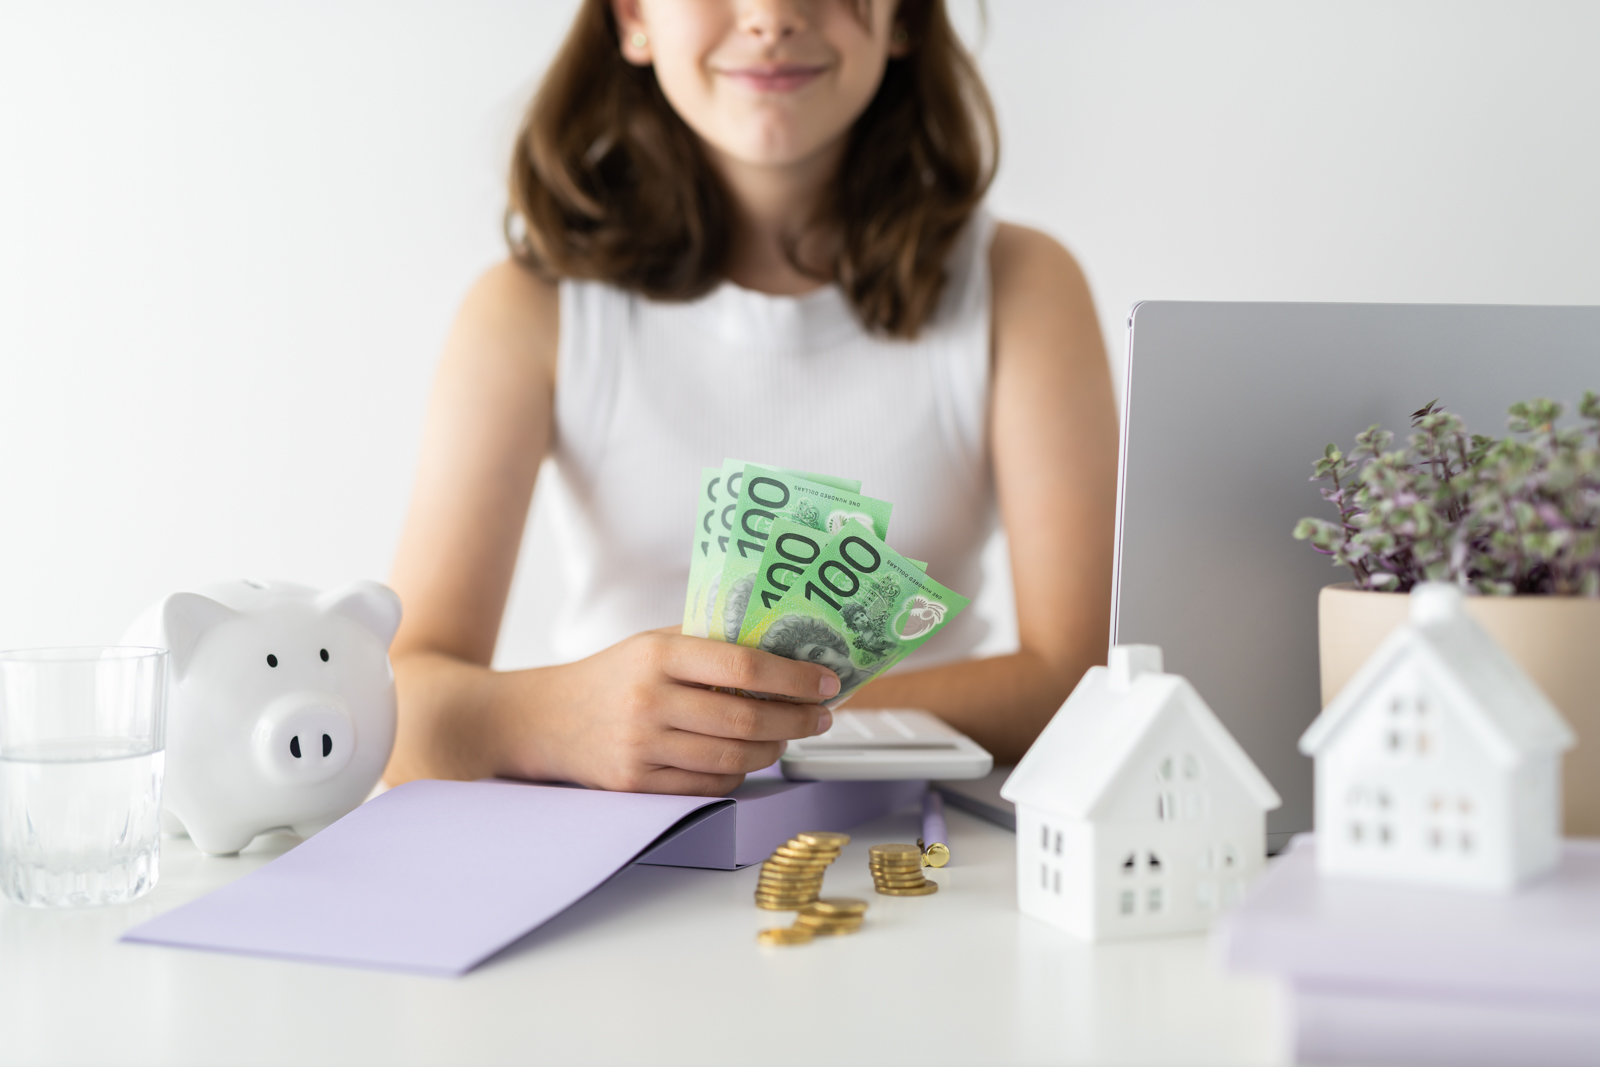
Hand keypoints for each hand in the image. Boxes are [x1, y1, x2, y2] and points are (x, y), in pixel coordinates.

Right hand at [491, 630, 839, 794]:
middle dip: (797, 720)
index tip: (826, 682)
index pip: (744, 667)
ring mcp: (641, 747)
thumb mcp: (651, 642)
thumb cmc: (611, 677)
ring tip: (787, 736)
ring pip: (733, 760)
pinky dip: (737, 775)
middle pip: (746, 720)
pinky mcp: (635, 784)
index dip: (794, 678)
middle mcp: (649, 700)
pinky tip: (746, 760)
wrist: (543, 719)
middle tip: (821, 716)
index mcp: (658, 655)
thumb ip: (708, 640)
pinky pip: (708, 786)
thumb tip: (784, 643)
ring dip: (774, 751)